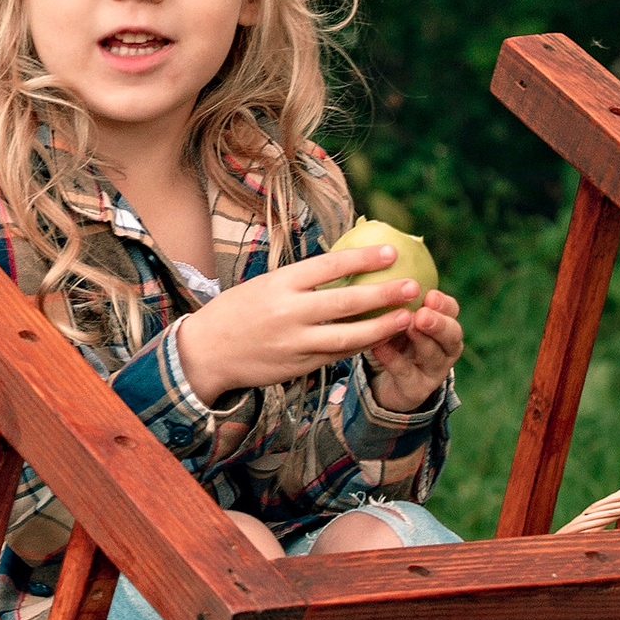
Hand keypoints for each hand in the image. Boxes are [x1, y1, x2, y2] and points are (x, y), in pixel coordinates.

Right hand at [173, 248, 435, 405]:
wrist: (207, 352)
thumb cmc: (238, 311)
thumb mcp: (265, 284)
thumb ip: (301, 280)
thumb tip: (344, 264)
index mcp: (280, 283)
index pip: (329, 266)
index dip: (363, 259)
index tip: (392, 253)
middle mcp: (289, 312)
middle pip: (346, 302)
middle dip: (383, 294)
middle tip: (413, 286)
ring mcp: (295, 342)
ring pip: (348, 336)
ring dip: (381, 327)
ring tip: (407, 317)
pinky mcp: (298, 366)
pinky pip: (337, 355)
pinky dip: (360, 346)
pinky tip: (381, 339)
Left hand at [363, 290, 463, 416]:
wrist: (385, 383)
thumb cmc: (392, 339)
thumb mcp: (396, 315)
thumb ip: (396, 293)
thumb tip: (375, 251)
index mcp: (443, 326)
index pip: (452, 311)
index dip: (444, 304)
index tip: (429, 294)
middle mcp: (444, 348)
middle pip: (452, 335)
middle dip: (439, 323)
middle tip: (422, 313)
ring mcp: (433, 371)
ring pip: (434, 356)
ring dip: (421, 340)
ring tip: (407, 326)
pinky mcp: (415, 390)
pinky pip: (406, 373)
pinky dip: (394, 360)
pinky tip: (379, 347)